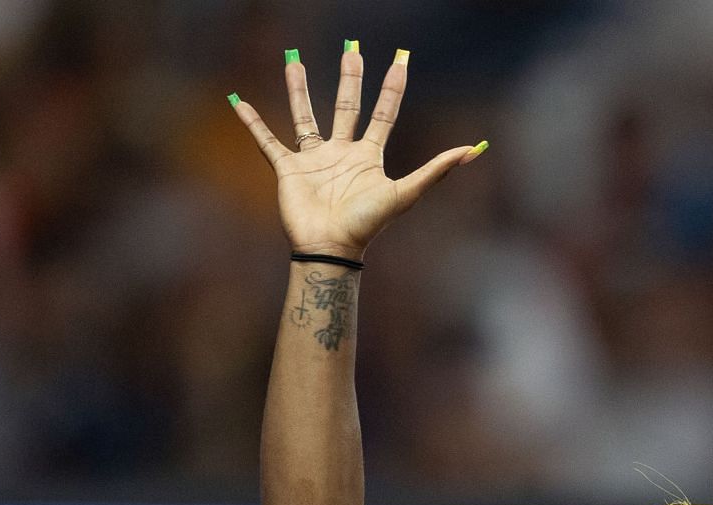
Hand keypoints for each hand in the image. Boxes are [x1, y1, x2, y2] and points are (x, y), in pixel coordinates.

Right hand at [229, 45, 484, 257]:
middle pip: (347, 105)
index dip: (393, 88)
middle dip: (350, 78)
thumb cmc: (367, 224)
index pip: (384, 113)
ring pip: (305, 115)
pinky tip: (239, 102)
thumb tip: (473, 151)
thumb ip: (436, 171)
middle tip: (352, 47)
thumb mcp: (405, 194)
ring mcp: (314, 159)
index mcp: (368, 156)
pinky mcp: (288, 168)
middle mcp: (342, 152)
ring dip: (299, 88)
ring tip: (295, 59)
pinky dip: (252, 123)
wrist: (331, 248)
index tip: (401, 61)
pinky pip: (267, 140)